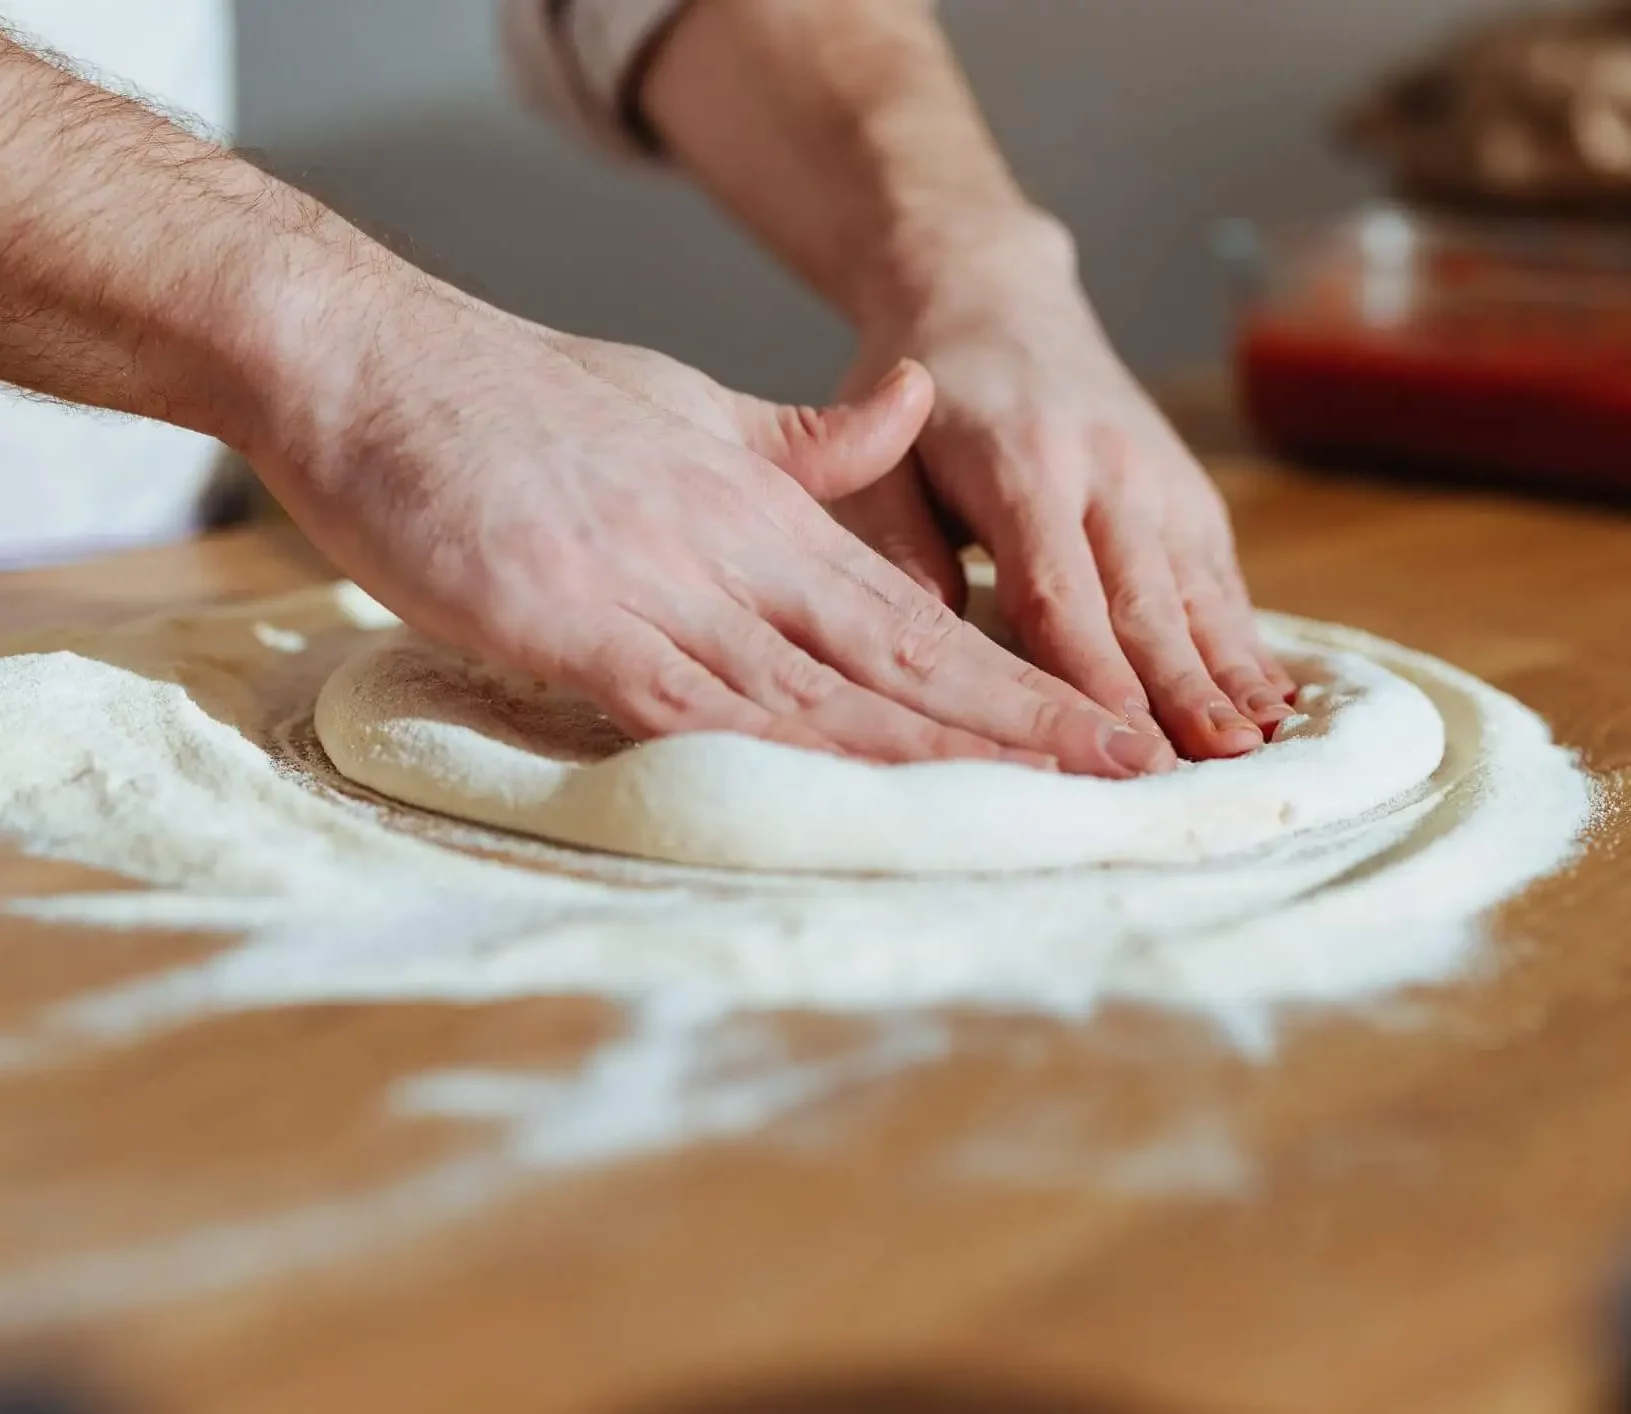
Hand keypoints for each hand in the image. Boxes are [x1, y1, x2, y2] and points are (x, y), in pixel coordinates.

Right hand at [258, 277, 1172, 775]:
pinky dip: (771, 755)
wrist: (373, 359)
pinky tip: (846, 800)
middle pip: (893, 658)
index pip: (914, 613)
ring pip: (812, 691)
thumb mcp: (682, 401)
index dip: (1014, 679)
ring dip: (923, 755)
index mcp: (761, 506)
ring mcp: (650, 585)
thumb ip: (800, 437)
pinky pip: (685, 704)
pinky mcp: (564, 619)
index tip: (1101, 727)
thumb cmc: (519, 392)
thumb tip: (905, 406)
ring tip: (1031, 803)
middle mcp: (728, 549)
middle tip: (1124, 774)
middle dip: (1015, 726)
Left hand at [833, 215, 1295, 762]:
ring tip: (1256, 752)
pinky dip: (1247, 642)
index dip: (1091, 675)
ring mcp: (1158, 479)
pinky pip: (1222, 577)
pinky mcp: (1188, 492)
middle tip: (1207, 775)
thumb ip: (898, 547)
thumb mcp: (882, 460)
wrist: (993, 298)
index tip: (1113, 747)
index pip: (1060, 590)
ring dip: (1228, 678)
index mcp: (1022, 465)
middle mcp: (1106, 472)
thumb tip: (932, 650)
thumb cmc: (928, 401)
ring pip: (1197, 594)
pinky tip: (1273, 702)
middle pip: (1145, 604)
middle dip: (1178, 695)